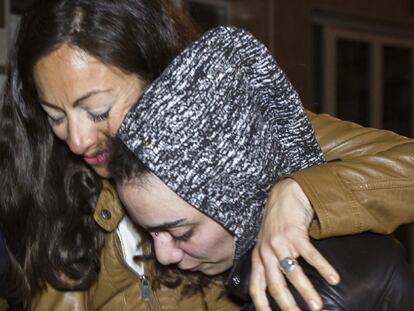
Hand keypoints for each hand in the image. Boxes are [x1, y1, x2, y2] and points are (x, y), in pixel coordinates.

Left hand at [250, 178, 339, 310]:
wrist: (284, 195)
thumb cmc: (277, 223)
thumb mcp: (267, 244)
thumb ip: (269, 263)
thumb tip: (279, 289)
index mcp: (258, 257)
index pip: (256, 287)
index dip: (262, 305)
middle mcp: (265, 252)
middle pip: (275, 285)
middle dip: (287, 305)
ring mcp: (279, 242)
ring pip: (292, 273)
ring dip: (306, 291)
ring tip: (317, 306)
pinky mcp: (294, 233)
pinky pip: (310, 255)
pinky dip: (323, 268)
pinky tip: (334, 279)